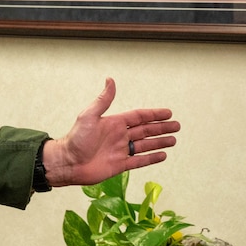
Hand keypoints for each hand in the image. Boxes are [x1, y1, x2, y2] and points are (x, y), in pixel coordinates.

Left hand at [41, 78, 178, 186]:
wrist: (68, 163)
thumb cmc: (76, 139)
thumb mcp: (89, 116)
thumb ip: (103, 100)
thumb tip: (110, 80)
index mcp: (114, 123)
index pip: (139, 117)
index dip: (154, 114)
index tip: (168, 112)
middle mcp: (120, 136)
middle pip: (146, 130)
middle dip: (162, 128)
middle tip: (177, 126)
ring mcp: (120, 151)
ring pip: (145, 145)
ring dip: (159, 142)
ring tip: (174, 140)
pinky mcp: (119, 165)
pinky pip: (139, 161)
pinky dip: (151, 158)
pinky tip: (162, 156)